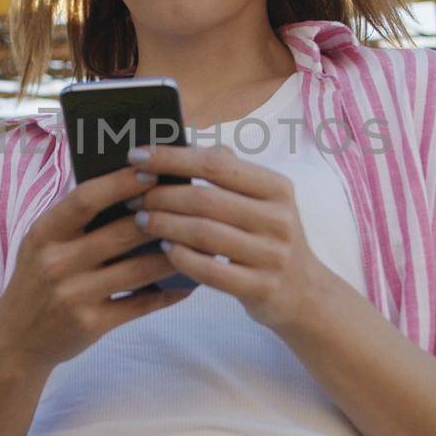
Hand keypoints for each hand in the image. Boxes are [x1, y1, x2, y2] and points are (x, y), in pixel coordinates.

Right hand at [0, 165, 191, 371]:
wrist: (17, 338)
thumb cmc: (39, 279)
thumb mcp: (43, 243)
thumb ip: (77, 219)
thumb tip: (132, 186)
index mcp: (44, 233)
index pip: (86, 200)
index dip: (121, 184)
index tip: (153, 171)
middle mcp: (56, 262)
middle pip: (120, 233)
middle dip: (160, 217)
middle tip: (194, 204)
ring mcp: (73, 295)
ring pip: (137, 271)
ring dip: (173, 256)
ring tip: (202, 242)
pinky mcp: (90, 324)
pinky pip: (139, 305)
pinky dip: (167, 294)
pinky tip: (188, 284)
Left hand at [125, 144, 330, 332]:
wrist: (305, 295)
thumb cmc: (269, 239)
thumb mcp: (262, 201)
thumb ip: (230, 171)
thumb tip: (183, 141)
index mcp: (277, 188)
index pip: (216, 164)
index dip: (172, 158)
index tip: (136, 156)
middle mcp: (279, 219)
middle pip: (205, 199)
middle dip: (160, 195)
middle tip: (131, 195)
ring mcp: (273, 256)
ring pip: (204, 234)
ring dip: (164, 224)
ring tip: (140, 219)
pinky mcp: (261, 288)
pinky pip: (210, 270)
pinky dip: (181, 257)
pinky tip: (164, 248)